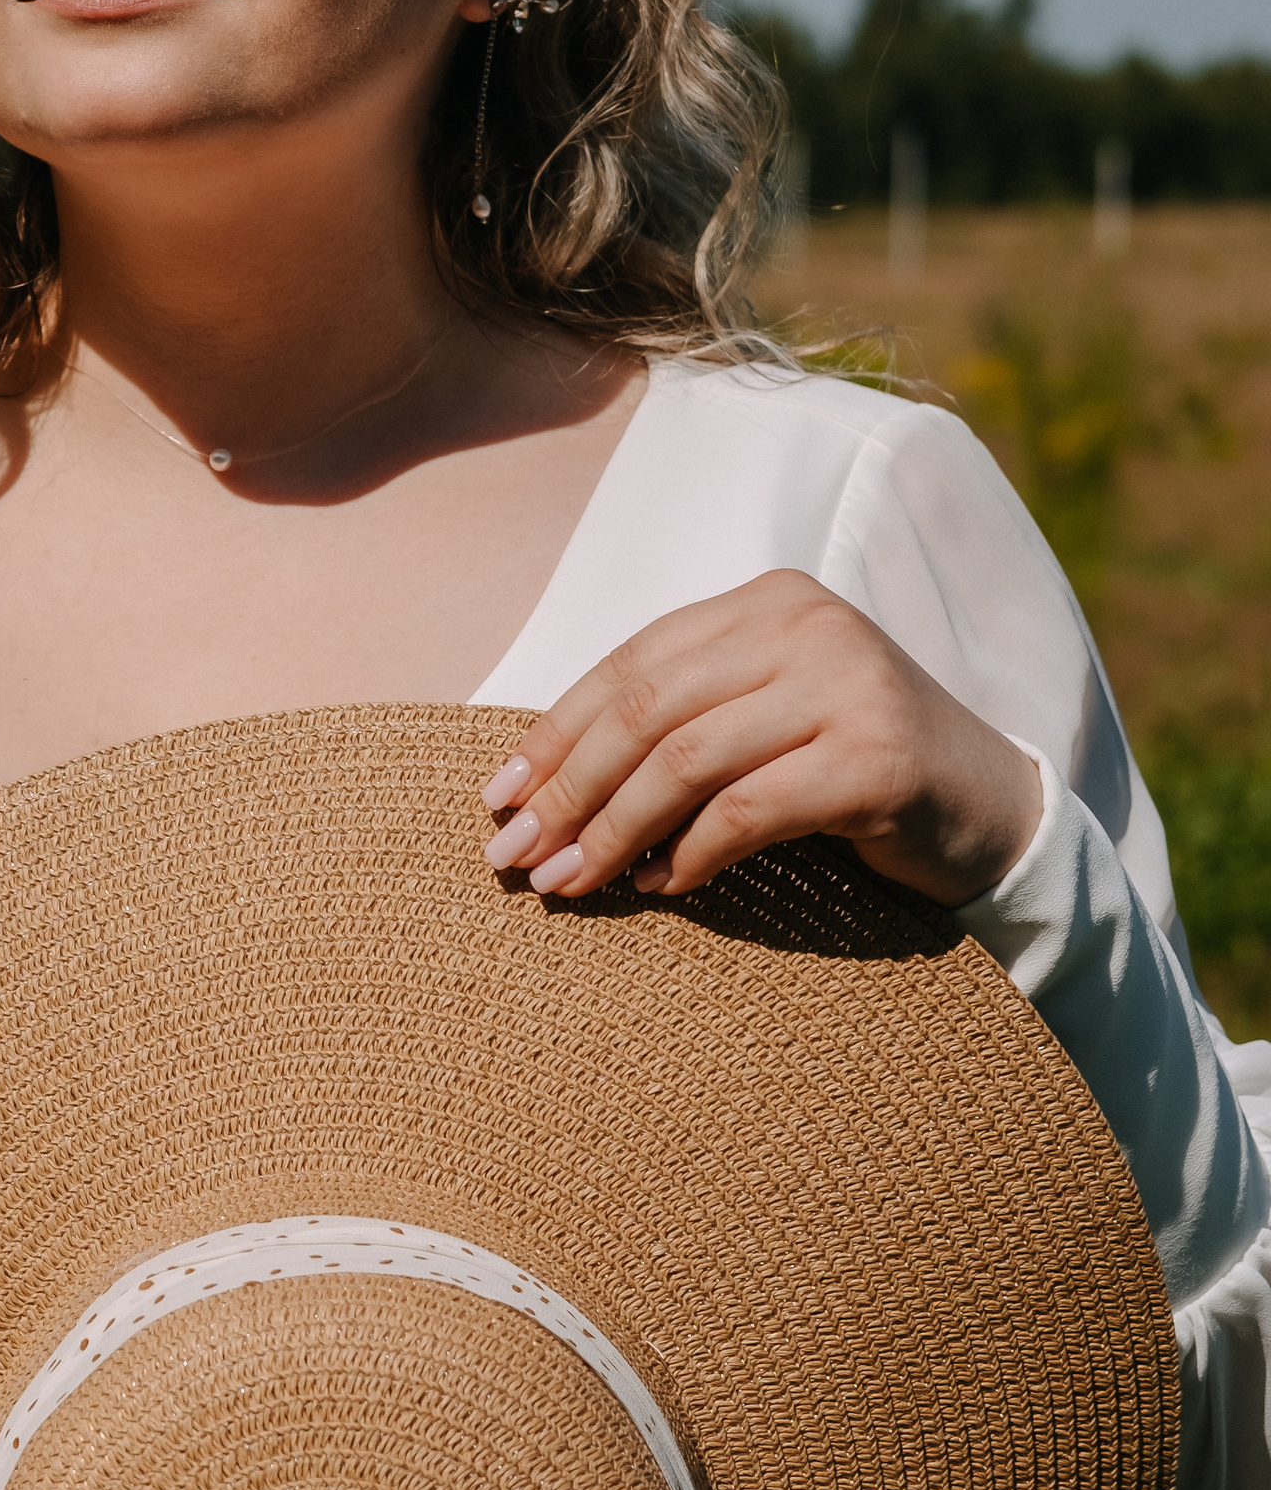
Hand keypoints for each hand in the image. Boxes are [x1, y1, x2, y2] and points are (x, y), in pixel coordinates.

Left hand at [479, 571, 1042, 909]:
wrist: (993, 811)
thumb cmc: (852, 770)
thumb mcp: (762, 721)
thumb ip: (677, 724)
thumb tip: (535, 783)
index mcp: (767, 602)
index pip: (631, 664)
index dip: (554, 732)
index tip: (497, 796)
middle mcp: (807, 626)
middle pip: (646, 710)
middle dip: (567, 788)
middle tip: (515, 856)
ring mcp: (848, 686)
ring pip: (685, 761)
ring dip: (611, 831)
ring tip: (569, 884)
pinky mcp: (877, 759)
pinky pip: (748, 810)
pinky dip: (690, 854)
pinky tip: (660, 887)